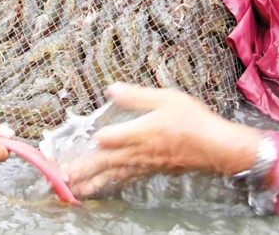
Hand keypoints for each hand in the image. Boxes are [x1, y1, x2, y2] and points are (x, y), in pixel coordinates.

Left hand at [64, 83, 257, 197]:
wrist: (215, 147)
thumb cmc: (193, 121)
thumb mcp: (166, 98)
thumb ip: (136, 96)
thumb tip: (111, 89)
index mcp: (141, 132)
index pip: (111, 139)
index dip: (95, 142)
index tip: (77, 146)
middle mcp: (139, 152)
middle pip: (106, 162)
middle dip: (83, 171)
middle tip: (62, 179)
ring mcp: (144, 164)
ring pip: (113, 174)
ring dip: (92, 182)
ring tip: (73, 190)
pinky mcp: (150, 170)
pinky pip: (125, 179)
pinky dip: (110, 184)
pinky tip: (101, 186)